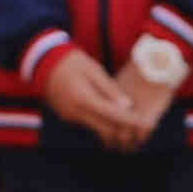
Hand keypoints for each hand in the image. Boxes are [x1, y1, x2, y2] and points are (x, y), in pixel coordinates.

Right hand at [38, 48, 152, 147]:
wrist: (44, 63)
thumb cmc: (72, 62)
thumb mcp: (94, 70)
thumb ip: (110, 90)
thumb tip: (127, 106)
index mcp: (84, 99)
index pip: (113, 115)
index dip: (132, 121)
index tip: (147, 123)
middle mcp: (76, 112)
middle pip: (107, 129)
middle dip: (126, 130)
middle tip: (144, 126)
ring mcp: (71, 117)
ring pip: (99, 129)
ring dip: (116, 127)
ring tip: (133, 122)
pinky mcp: (69, 117)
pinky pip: (90, 124)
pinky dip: (104, 122)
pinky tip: (115, 116)